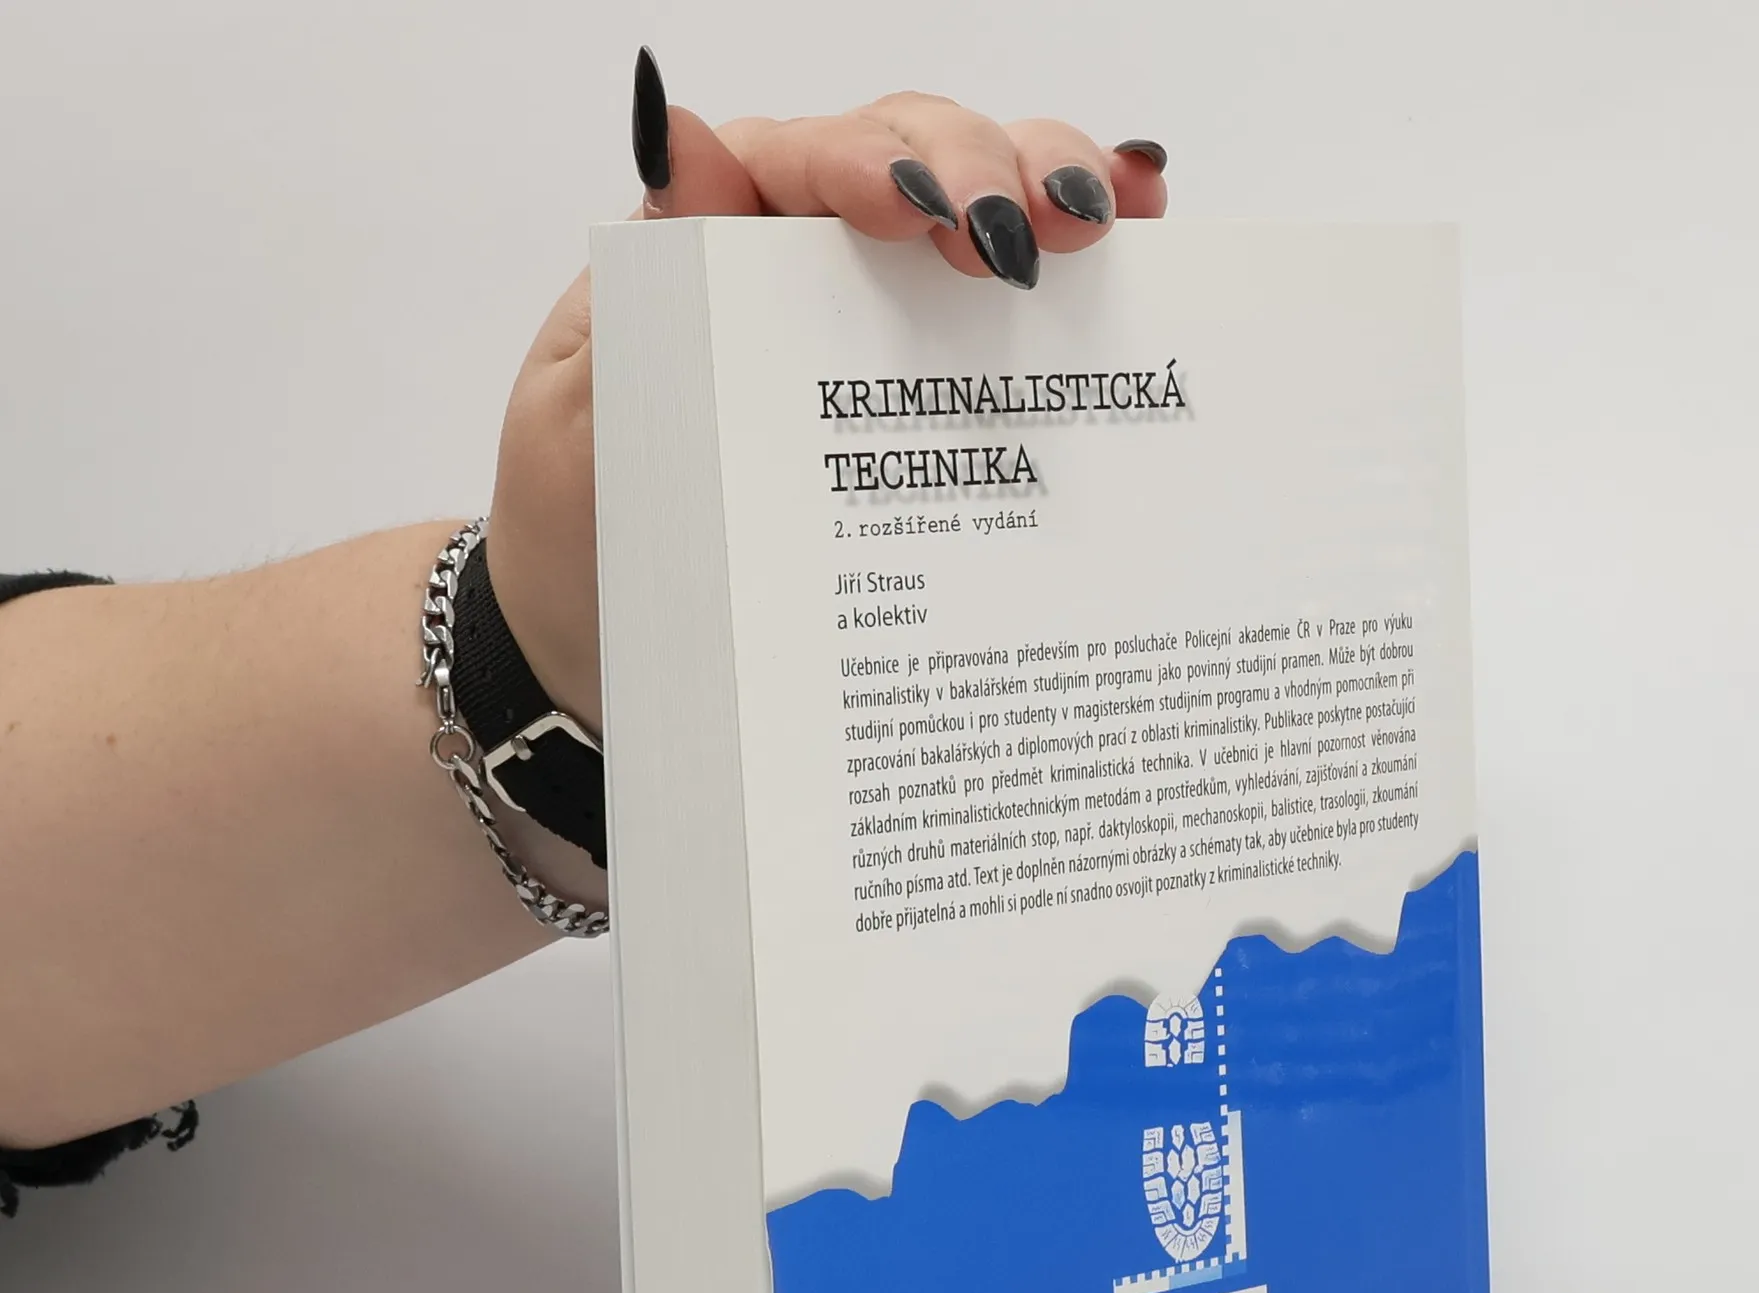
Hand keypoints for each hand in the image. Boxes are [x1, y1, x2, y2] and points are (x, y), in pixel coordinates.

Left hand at [485, 53, 1168, 737]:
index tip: (910, 208)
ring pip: (978, 211)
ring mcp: (880, 327)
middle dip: (982, 170)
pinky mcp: (935, 400)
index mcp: (709, 255)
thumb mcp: (587, 423)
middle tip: (1028, 236)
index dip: (864, 160)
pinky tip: (1139, 246)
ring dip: (1050, 195)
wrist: (611, 659)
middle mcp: (806, 268)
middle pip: (912, 158)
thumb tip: (683, 136)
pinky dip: (1085, 274)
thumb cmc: (589, 543)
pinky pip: (1017, 317)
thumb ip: (643, 297)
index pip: (795, 159)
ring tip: (1099, 226)